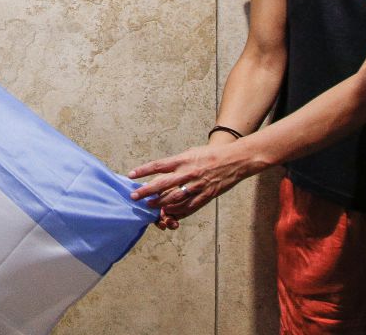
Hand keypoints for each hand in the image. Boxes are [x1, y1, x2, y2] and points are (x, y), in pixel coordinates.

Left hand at [128, 136, 265, 223]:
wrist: (235, 160)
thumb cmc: (211, 155)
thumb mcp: (191, 153)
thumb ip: (176, 162)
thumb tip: (161, 170)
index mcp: (183, 160)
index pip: (158, 166)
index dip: (143, 171)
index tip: (131, 175)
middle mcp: (188, 173)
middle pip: (162, 184)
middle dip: (146, 191)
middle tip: (134, 196)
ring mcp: (196, 186)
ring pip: (174, 198)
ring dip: (160, 203)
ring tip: (149, 206)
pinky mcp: (205, 196)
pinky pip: (189, 206)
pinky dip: (177, 211)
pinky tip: (169, 213)